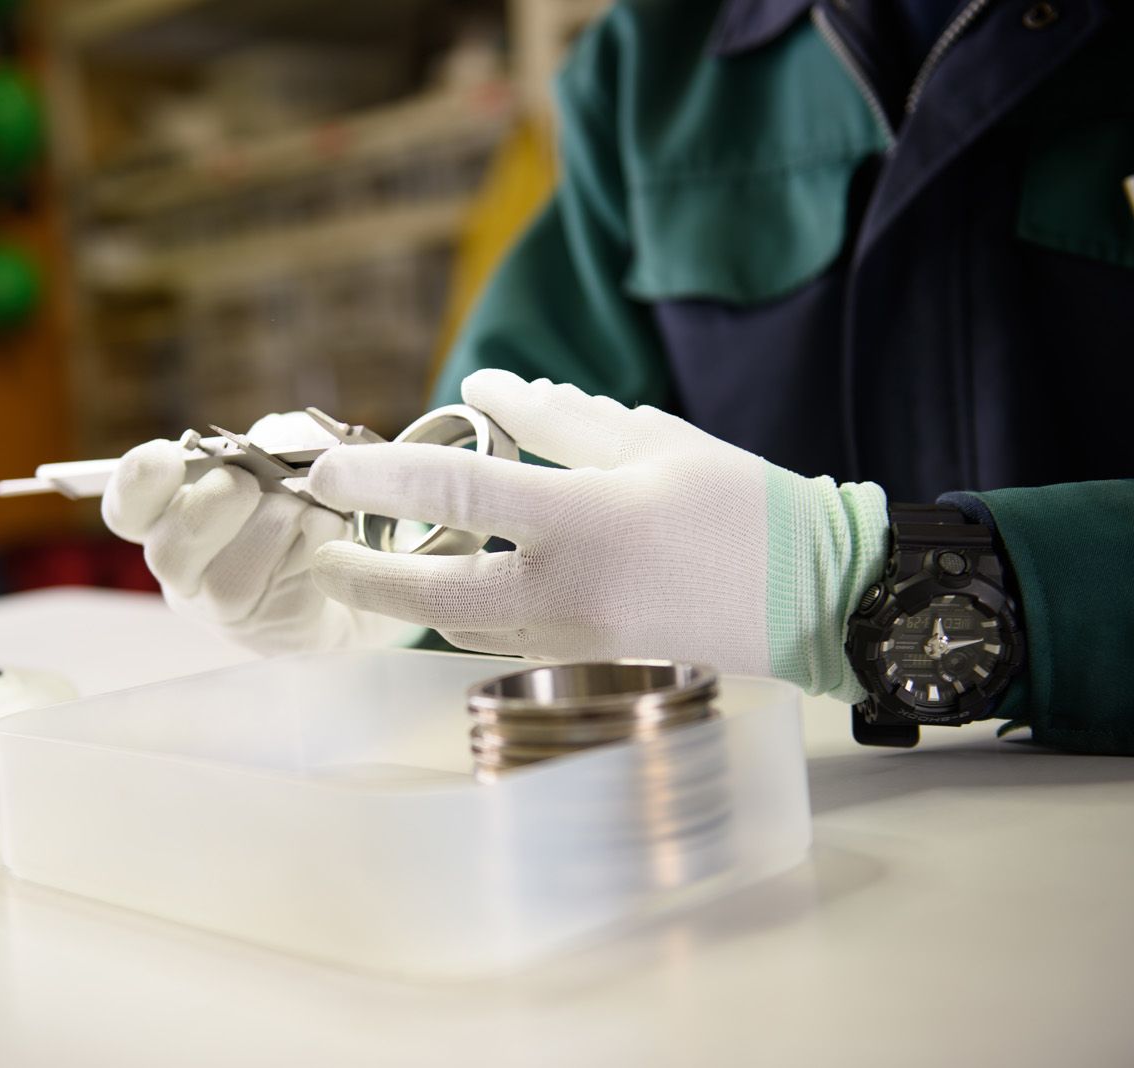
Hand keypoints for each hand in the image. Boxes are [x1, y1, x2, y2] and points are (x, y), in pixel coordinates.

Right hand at [101, 411, 418, 654]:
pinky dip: (319, 543)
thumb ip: (277, 442)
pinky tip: (332, 530)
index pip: (127, 507)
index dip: (139, 482)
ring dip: (281, 524)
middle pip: (170, 550)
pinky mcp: (278, 628)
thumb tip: (279, 445)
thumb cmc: (302, 500)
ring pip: (232, 576)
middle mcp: (184, 569)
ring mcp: (225, 608)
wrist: (358, 562)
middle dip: (219, 502)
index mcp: (167, 517)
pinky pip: (290, 586)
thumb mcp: (285, 458)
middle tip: (252, 483)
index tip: (169, 457)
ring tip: (310, 509)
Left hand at [307, 371, 888, 696]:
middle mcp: (563, 591)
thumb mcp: (651, 443)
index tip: (329, 469)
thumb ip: (557, 419)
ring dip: (404, 597)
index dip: (378, 479)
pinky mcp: (584, 658)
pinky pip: (495, 638)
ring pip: (455, 624)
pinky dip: (456, 613)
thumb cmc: (742, 508)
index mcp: (581, 524)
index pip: (451, 496)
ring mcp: (571, 637)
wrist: (813, 600)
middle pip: (427, 591)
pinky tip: (447, 584)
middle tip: (320, 549)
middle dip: (360, 573)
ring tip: (373, 560)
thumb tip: (483, 390)